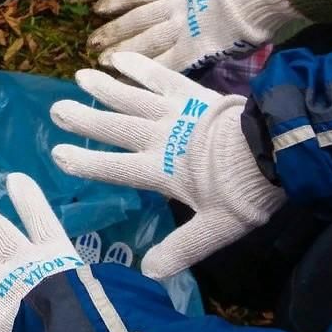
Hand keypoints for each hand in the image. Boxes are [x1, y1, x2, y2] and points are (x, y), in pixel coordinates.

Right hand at [51, 52, 283, 277]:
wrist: (274, 149)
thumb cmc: (243, 191)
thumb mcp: (215, 229)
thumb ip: (181, 249)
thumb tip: (149, 274)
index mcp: (161, 171)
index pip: (116, 168)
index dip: (86, 163)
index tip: (57, 154)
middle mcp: (160, 138)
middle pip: (116, 128)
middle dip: (86, 120)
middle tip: (57, 109)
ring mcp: (174, 112)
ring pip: (131, 98)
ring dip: (105, 88)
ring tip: (79, 77)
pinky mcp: (191, 93)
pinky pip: (159, 76)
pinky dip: (139, 67)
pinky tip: (118, 58)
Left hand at [89, 0, 298, 72]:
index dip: (119, 1)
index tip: (99, 9)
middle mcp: (176, 4)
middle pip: (137, 20)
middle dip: (114, 32)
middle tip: (90, 45)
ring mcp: (184, 25)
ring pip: (144, 40)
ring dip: (121, 52)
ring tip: (100, 62)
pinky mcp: (196, 46)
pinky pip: (165, 62)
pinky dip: (145, 71)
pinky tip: (127, 77)